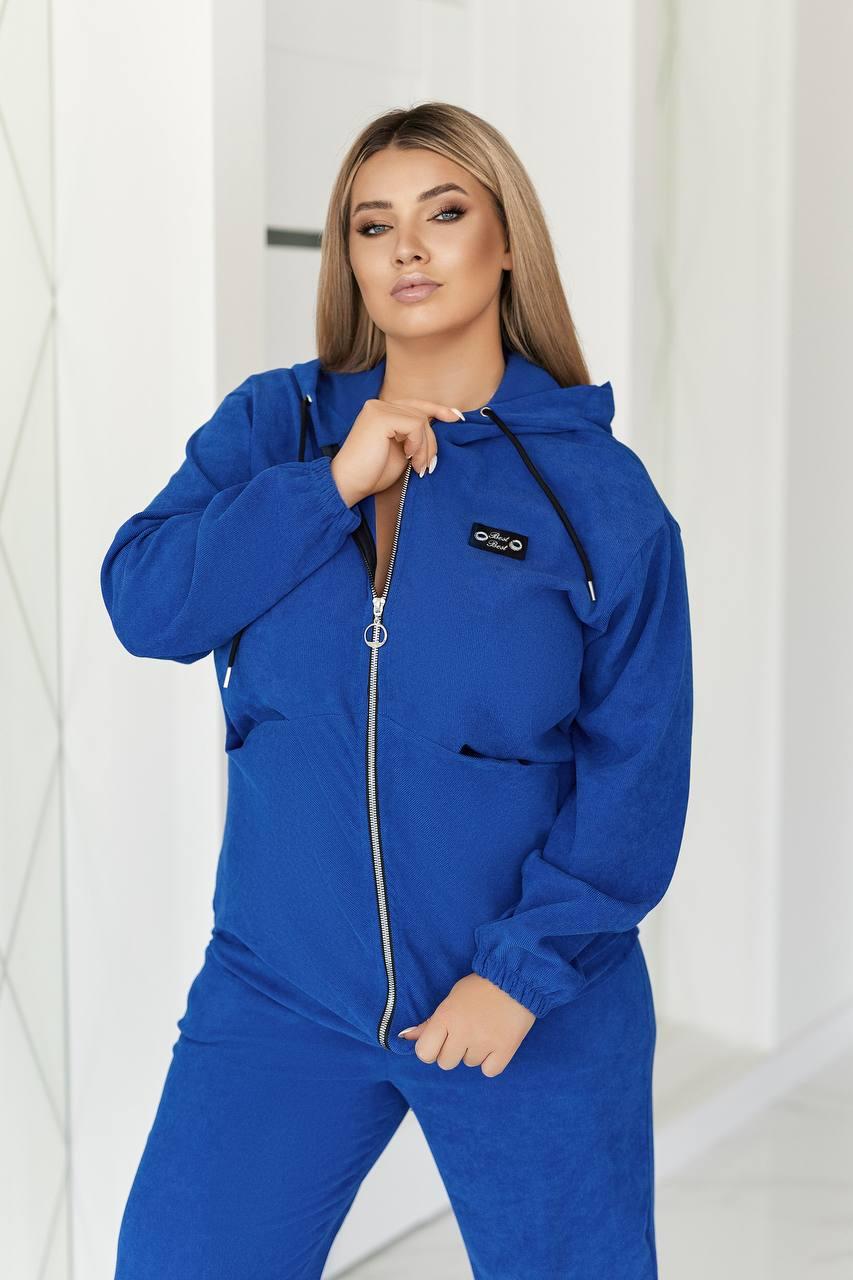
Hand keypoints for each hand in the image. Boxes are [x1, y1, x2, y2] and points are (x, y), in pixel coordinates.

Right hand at [330, 397, 463, 506]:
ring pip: (421, 420)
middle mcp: (379, 404)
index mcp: (382, 411)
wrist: (348, 484)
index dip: (438, 409)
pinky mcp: (381, 416)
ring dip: (426, 447)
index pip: (416, 405)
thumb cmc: (372, 473)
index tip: (458, 418)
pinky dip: (419, 444)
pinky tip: (409, 458)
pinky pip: (416, 425)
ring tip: (417, 467)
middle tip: (427, 465)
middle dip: (431, 441)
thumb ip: (415, 436)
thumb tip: (440, 425)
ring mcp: (379, 408)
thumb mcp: (402, 450)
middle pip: (422, 412)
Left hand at [397, 973, 536, 1076]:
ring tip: (484, 1031)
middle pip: (446, 1062)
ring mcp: (484, 1043)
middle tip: (465, 1033)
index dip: (430, 1049)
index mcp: (446, 1017)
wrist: (516, 979)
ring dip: (474, 1052)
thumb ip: (430, 1022)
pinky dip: (491, 1061)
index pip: (424, 1053)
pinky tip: (495, 1044)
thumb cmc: (480, 987)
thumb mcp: (450, 999)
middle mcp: (463, 1032)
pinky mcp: (505, 1050)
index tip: (439, 1041)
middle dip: (453, 1050)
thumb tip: (406, 1037)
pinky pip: (489, 1071)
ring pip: (469, 1064)